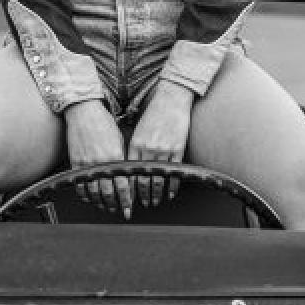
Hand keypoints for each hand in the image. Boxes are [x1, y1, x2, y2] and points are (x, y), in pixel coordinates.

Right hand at [62, 100, 130, 216]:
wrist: (84, 112)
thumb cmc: (104, 123)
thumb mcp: (119, 140)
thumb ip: (123, 159)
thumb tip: (129, 175)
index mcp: (115, 157)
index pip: (123, 185)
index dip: (127, 200)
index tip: (130, 208)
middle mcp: (101, 162)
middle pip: (109, 193)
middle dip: (116, 205)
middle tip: (121, 212)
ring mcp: (86, 164)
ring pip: (94, 192)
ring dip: (102, 203)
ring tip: (107, 207)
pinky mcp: (75, 162)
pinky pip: (80, 184)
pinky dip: (85, 194)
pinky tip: (90, 198)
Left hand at [128, 81, 192, 207]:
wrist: (171, 100)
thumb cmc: (153, 113)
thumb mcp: (138, 129)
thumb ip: (135, 147)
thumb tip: (131, 165)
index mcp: (135, 143)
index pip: (129, 171)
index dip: (128, 186)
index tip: (127, 196)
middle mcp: (148, 148)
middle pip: (143, 178)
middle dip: (141, 194)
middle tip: (142, 204)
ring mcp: (164, 150)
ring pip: (158, 178)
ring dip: (155, 193)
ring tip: (154, 201)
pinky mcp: (178, 149)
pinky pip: (174, 171)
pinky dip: (172, 185)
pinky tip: (169, 193)